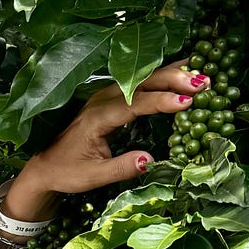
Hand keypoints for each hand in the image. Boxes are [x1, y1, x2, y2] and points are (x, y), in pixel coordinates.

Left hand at [0, 62, 207, 221]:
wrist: (44, 165)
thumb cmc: (67, 172)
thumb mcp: (92, 177)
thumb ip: (120, 168)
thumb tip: (149, 161)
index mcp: (97, 117)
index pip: (135, 104)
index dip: (161, 101)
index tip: (186, 102)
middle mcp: (102, 100)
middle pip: (142, 82)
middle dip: (173, 80)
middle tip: (204, 82)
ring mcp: (106, 96)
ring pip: (143, 78)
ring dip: (171, 75)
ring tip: (201, 75)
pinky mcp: (110, 98)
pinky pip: (139, 82)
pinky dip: (161, 77)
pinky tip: (182, 71)